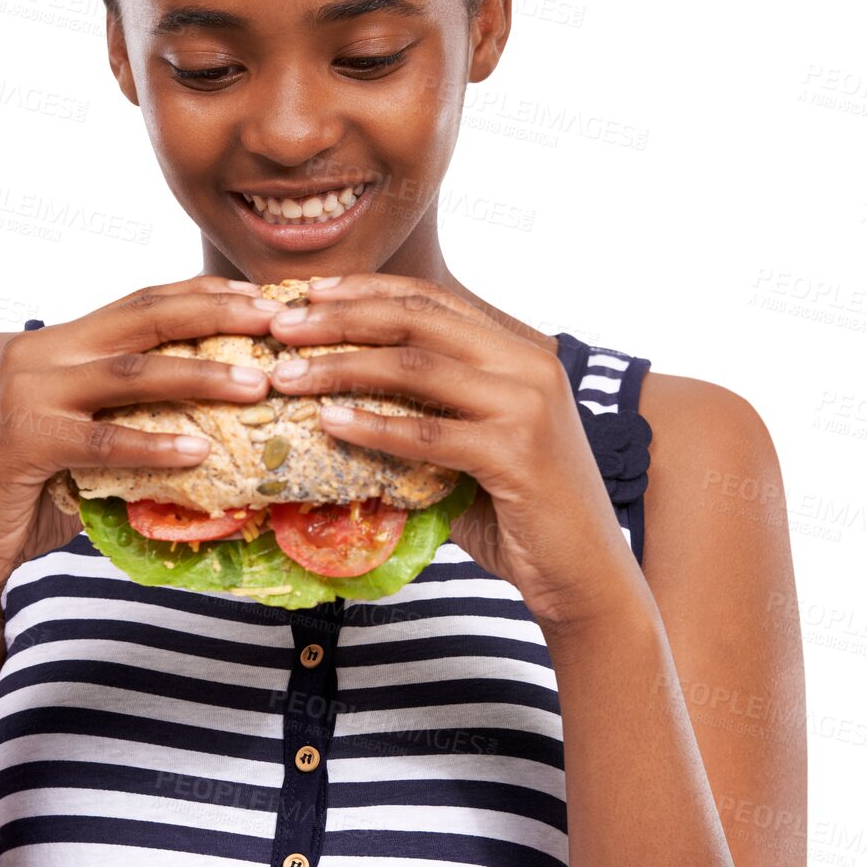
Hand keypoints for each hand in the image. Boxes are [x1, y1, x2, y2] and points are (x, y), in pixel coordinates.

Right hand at [0, 275, 279, 596]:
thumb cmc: (30, 492)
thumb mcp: (88, 438)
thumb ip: (134, 416)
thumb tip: (222, 421)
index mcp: (61, 342)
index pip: (143, 300)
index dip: (204, 294)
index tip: (264, 297)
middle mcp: (42, 353)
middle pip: (143, 317)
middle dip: (216, 314)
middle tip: (276, 322)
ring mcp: (28, 393)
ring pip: (130, 371)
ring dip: (201, 374)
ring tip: (257, 384)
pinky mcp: (24, 440)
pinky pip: (102, 440)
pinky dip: (155, 445)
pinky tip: (201, 453)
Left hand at [266, 272, 649, 635]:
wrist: (586, 577)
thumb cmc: (520, 513)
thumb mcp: (473, 443)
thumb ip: (424, 412)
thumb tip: (334, 402)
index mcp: (518, 348)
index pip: (430, 297)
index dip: (364, 289)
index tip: (307, 292)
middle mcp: (528, 362)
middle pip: (416, 317)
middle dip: (340, 316)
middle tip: (280, 324)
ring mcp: (526, 404)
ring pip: (415, 365)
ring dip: (341, 365)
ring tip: (287, 374)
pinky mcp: (517, 453)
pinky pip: (427, 432)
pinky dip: (372, 425)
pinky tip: (328, 421)